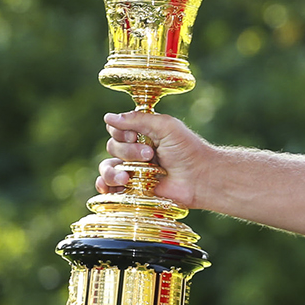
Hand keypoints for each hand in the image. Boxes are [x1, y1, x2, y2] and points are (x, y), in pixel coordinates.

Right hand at [95, 111, 209, 208]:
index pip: (116, 128)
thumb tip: (108, 117)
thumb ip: (138, 119)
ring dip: (113, 171)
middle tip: (150, 155)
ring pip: (107, 167)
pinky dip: (105, 186)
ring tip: (128, 177)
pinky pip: (109, 186)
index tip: (135, 136)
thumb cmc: (188, 150)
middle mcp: (135, 149)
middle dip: (128, 151)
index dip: (121, 132)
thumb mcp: (166, 126)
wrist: (200, 179)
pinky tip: (110, 187)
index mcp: (142, 132)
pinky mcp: (133, 187)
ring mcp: (133, 169)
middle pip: (112, 146)